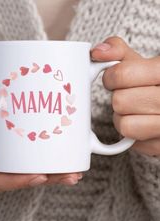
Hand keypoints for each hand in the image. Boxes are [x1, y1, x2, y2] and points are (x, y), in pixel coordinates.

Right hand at [0, 93, 81, 191]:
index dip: (18, 181)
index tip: (40, 176)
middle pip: (13, 182)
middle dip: (42, 180)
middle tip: (69, 175)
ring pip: (21, 176)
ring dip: (48, 176)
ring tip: (72, 173)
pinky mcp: (3, 159)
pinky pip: (22, 167)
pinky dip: (41, 167)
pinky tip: (59, 166)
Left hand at [91, 36, 159, 155]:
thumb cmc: (150, 83)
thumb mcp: (139, 62)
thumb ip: (117, 51)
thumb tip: (96, 52)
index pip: (121, 74)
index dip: (110, 78)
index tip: (115, 79)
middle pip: (120, 101)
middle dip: (119, 99)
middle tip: (130, 97)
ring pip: (125, 125)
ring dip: (123, 119)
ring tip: (136, 112)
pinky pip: (133, 143)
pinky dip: (132, 135)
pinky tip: (144, 126)